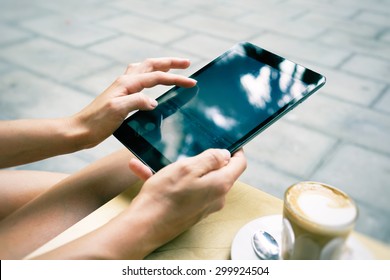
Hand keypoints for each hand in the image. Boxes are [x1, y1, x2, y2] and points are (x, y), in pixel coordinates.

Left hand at [71, 58, 195, 147]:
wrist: (80, 130)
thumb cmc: (96, 122)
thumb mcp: (117, 111)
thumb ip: (136, 101)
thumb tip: (154, 101)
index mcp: (127, 84)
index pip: (157, 77)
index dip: (176, 79)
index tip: (192, 83)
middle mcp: (125, 82)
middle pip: (151, 65)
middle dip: (171, 63)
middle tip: (187, 63)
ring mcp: (122, 88)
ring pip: (145, 69)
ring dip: (160, 66)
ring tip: (172, 67)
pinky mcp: (121, 96)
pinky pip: (139, 79)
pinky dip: (150, 76)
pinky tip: (151, 82)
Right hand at [126, 149, 246, 255]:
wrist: (145, 226)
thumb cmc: (165, 196)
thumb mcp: (188, 168)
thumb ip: (211, 159)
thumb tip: (226, 154)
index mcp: (220, 184)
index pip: (239, 164)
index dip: (235, 151)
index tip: (228, 143)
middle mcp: (216, 197)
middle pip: (218, 172)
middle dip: (203, 161)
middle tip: (186, 153)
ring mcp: (204, 206)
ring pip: (198, 181)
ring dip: (180, 170)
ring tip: (158, 164)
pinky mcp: (191, 212)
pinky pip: (185, 191)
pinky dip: (171, 182)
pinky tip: (146, 173)